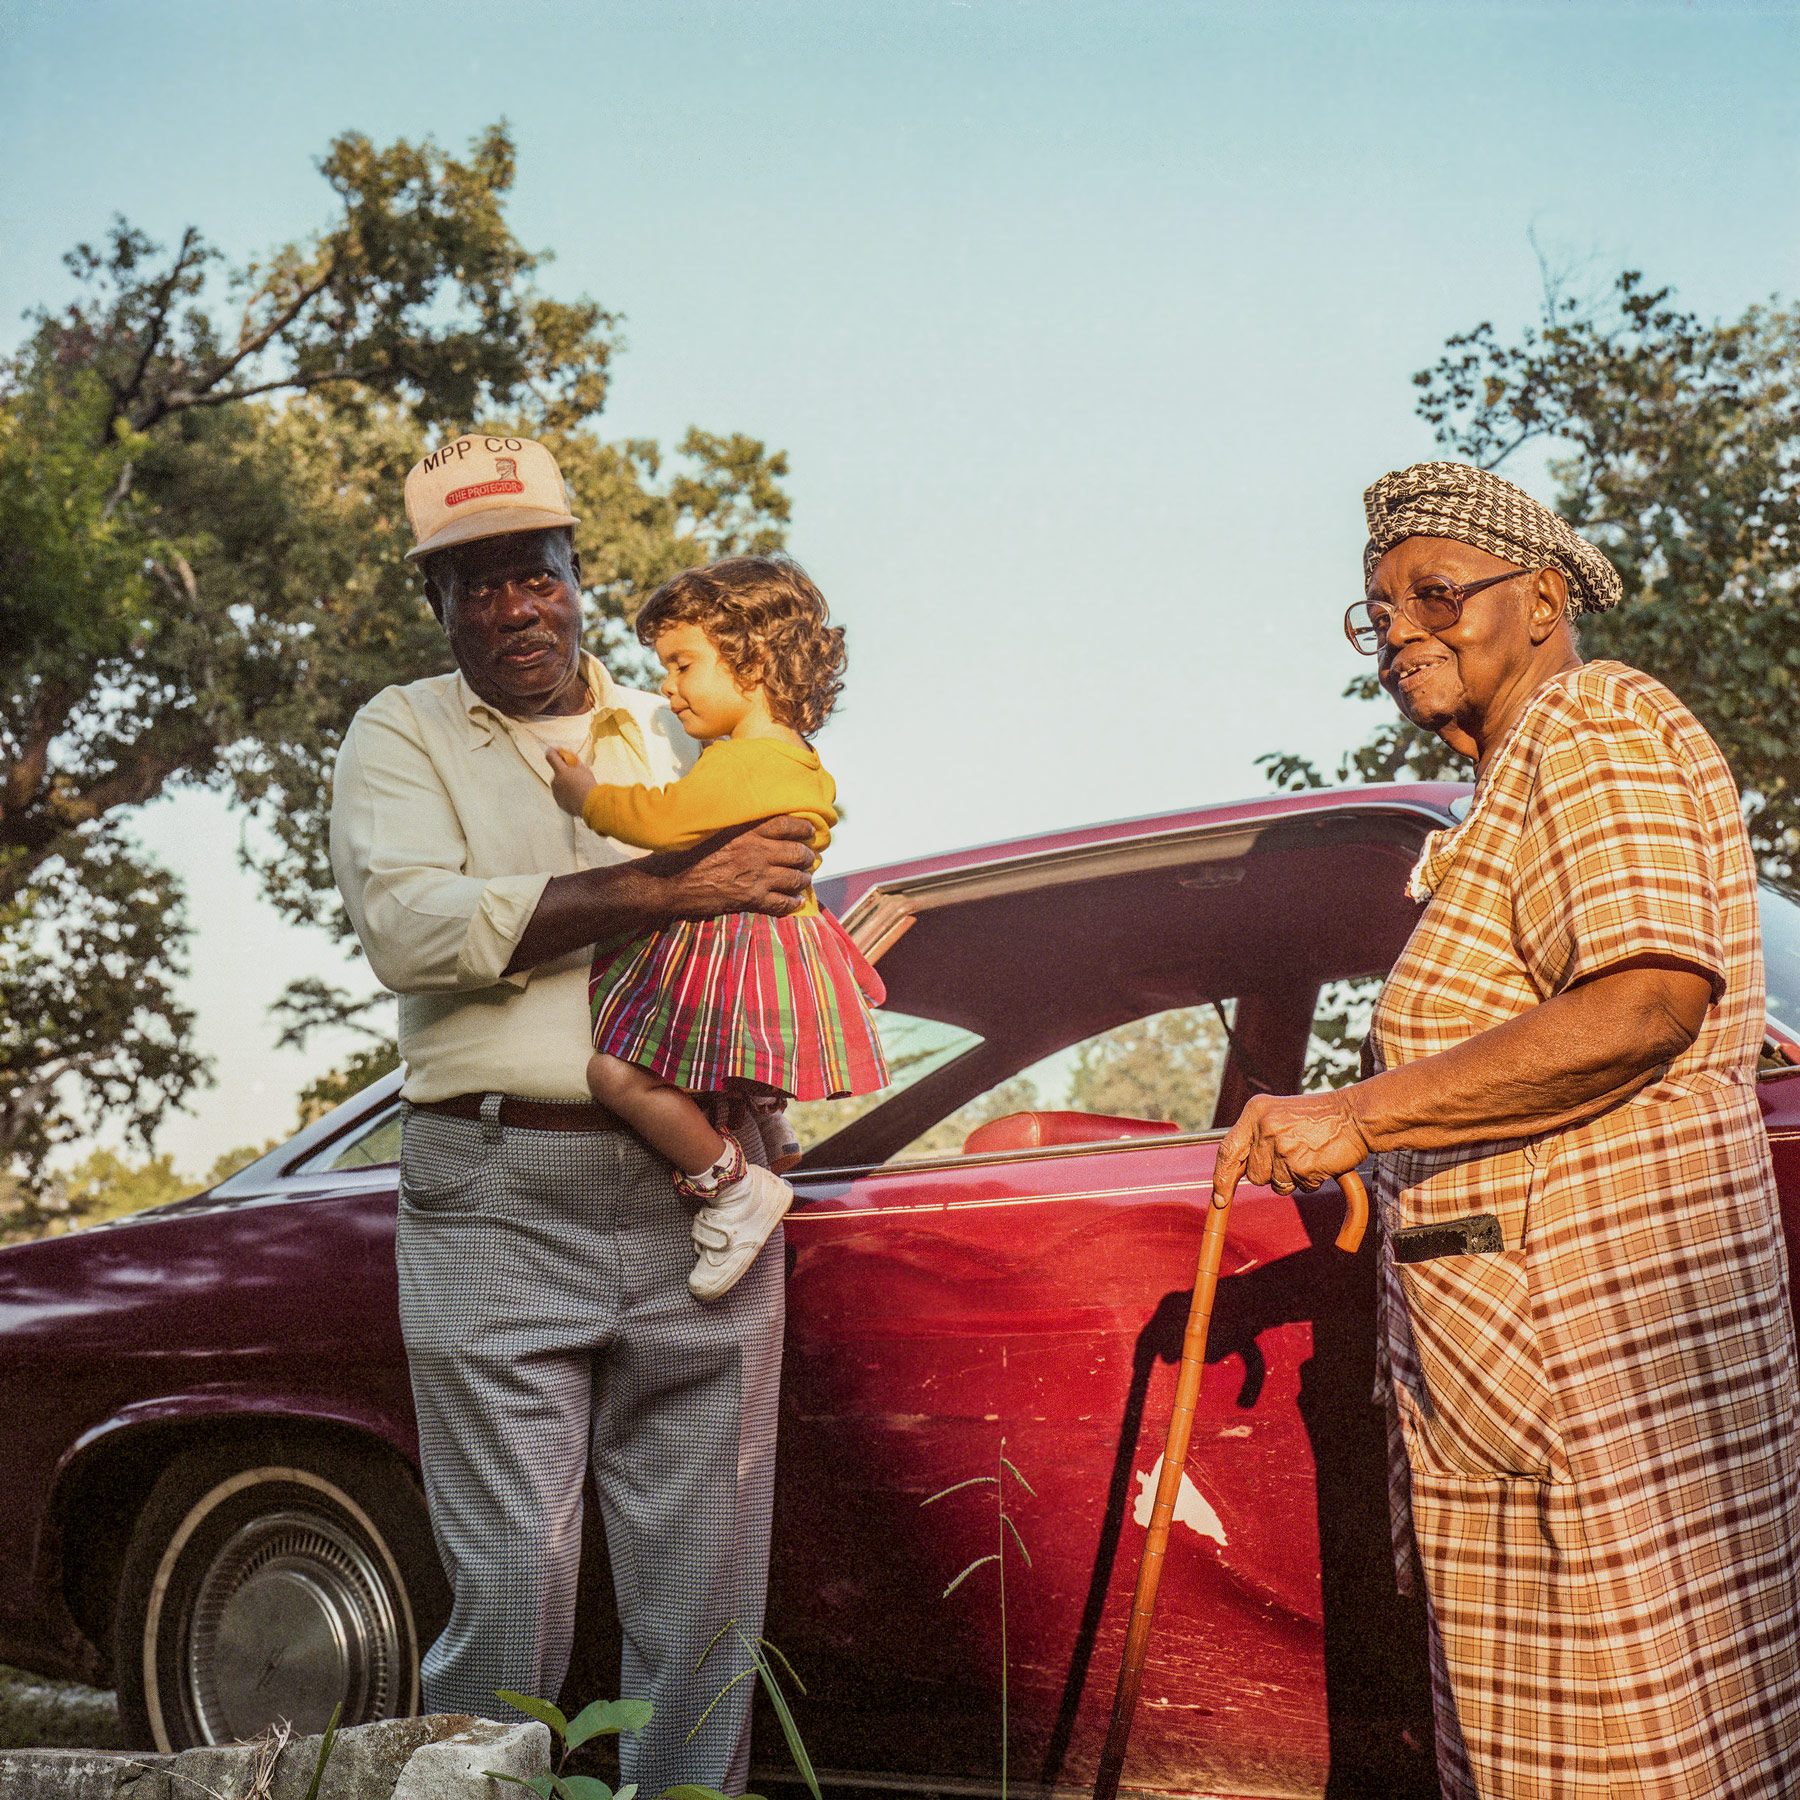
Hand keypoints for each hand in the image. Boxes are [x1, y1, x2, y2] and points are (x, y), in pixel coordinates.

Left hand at [546, 747, 596, 818]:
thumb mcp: (584, 769)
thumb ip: (574, 761)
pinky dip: (567, 794)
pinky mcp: (559, 802)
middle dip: (564, 771)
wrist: (591, 805)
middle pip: (557, 772)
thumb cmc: (588, 785)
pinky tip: (578, 796)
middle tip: (577, 774)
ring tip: (580, 788)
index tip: (557, 751)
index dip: (553, 751)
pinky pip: (562, 795)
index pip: (550, 756)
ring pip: (560, 784)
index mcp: (561, 771)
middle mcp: (555, 781)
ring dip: (566, 783)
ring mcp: (556, 793)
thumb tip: (569, 756)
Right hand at [641, 817, 816, 917]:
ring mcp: (755, 876)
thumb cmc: (686, 854)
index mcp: (746, 831)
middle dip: (807, 856)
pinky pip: (782, 903)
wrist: (670, 883)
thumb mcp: (712, 830)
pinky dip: (793, 903)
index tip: (810, 831)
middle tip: (810, 859)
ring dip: (804, 879)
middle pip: (796, 852)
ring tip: (805, 879)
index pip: (785, 824)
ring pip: (794, 878)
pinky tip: (797, 902)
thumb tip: (749, 822)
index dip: (803, 828)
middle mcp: (756, 851)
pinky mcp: (750, 898)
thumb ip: (734, 826)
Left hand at [1212, 1088, 1370, 1203]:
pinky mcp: (1302, 1166)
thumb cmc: (1319, 1117)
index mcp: (1255, 1112)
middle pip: (1254, 1174)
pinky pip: (1298, 1187)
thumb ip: (1256, 1137)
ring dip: (1291, 1178)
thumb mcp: (1279, 1114)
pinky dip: (1310, 1180)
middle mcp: (1265, 1128)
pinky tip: (1318, 1160)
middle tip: (1292, 1155)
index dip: (1221, 1177)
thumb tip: (1235, 1171)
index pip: (1227, 1151)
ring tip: (1307, 1154)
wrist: (1355, 1115)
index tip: (1219, 1198)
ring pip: (1276, 1184)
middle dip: (1271, 1174)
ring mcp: (1283, 1148)